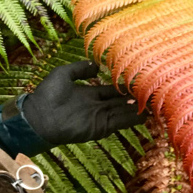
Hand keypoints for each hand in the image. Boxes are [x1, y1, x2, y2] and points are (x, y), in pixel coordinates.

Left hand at [21, 61, 145, 144]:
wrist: (39, 116)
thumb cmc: (47, 94)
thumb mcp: (63, 74)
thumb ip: (80, 68)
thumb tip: (97, 65)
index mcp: (88, 93)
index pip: (111, 89)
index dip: (124, 86)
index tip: (138, 81)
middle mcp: (96, 105)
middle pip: (120, 101)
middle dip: (135, 98)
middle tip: (153, 92)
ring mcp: (98, 117)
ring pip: (123, 112)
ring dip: (137, 109)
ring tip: (154, 104)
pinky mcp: (99, 127)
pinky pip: (118, 122)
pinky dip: (131, 119)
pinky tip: (143, 114)